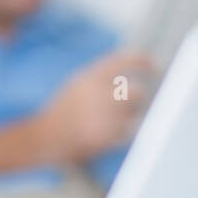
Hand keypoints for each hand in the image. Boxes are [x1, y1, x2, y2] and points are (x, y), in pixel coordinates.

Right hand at [34, 50, 153, 162]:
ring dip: (128, 116)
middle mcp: (97, 93)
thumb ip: (102, 74)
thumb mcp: (78, 84)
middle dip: (136, 98)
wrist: (43, 137)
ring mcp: (102, 116)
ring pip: (133, 113)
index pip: (122, 61)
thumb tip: (132, 63)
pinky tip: (107, 134)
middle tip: (129, 103)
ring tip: (112, 120)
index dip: (141, 61)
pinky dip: (121, 133)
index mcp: (89, 77)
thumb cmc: (62, 111)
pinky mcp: (105, 136)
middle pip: (135, 91)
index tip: (153, 64)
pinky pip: (127, 131)